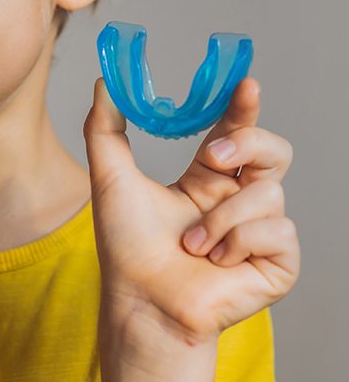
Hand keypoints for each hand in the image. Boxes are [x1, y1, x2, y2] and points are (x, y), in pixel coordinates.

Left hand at [83, 75, 299, 346]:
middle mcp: (237, 200)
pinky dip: (238, 243)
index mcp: (206, 180)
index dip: (243, 107)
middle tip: (213, 158)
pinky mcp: (277, 263)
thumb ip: (105, 126)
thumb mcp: (111, 176)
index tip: (245, 83)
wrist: (141, 300)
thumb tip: (104, 81)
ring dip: (221, 218)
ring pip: (268, 193)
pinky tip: (217, 263)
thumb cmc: (126, 246)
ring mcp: (260, 232)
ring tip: (193, 244)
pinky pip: (278, 231)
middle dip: (248, 144)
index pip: (234, 133)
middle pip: (272, 151)